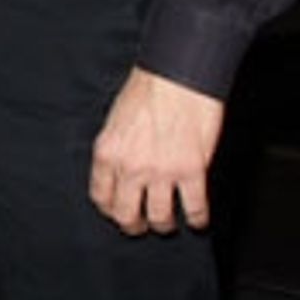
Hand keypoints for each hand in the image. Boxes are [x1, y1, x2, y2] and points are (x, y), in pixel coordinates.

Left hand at [89, 65, 224, 236]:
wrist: (178, 74)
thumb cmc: (148, 88)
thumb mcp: (116, 119)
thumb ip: (117, 149)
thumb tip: (121, 171)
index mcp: (107, 152)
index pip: (101, 196)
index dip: (110, 209)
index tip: (117, 211)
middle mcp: (130, 167)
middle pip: (127, 215)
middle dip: (134, 225)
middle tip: (141, 224)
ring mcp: (161, 172)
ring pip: (160, 218)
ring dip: (164, 224)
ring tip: (168, 222)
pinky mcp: (191, 171)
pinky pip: (194, 209)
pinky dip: (197, 219)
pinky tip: (198, 219)